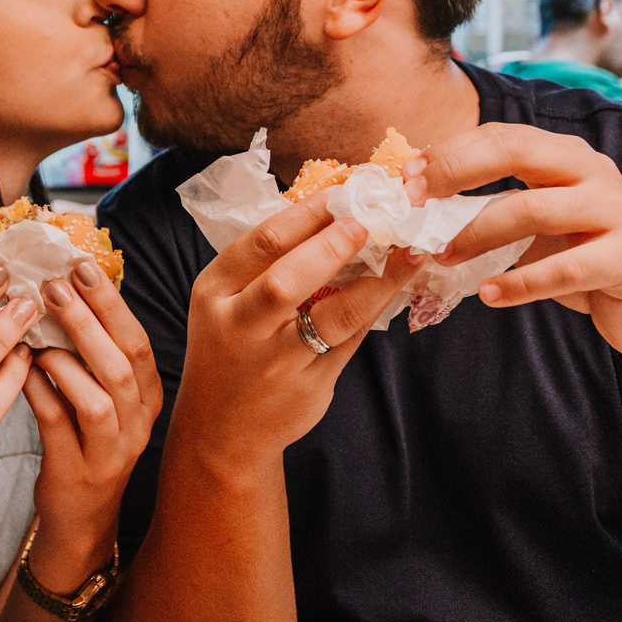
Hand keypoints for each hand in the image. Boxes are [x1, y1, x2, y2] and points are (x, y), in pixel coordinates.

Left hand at [18, 260, 161, 586]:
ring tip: (35, 331)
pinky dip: (39, 392)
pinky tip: (20, 369)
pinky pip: (59, 424)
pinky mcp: (79, 472)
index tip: (80, 265)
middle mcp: (138, 421)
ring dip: (65, 359)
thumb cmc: (84, 441)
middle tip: (54, 286)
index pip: (137, 340)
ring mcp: (112, 450)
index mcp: (147, 395)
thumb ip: (92, 352)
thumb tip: (65, 288)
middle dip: (89, 320)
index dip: (110, 302)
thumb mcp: (102, 396)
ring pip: (98, 398)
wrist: (81, 517)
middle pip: (122, 363)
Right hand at [172, 196, 419, 470]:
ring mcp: (274, 361)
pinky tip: (397, 286)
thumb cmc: (231, 349)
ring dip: (375, 280)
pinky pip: (350, 340)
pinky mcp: (308, 385)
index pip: (260, 243)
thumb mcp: (228, 301)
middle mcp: (239, 326)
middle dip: (332, 244)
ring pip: (331, 315)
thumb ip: (268, 263)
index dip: (305, 213)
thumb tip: (334, 212)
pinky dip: (375, 309)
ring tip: (408, 252)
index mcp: (214, 291)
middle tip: (370, 218)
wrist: (222, 430)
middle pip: (286, 279)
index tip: (343, 191)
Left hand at [404, 123, 621, 372]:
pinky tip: (490, 296)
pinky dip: (520, 283)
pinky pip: (564, 268)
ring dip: (477, 235)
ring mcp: (614, 212)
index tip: (406, 178)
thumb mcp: (543, 223)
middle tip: (414, 203)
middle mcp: (593, 172)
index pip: (500, 136)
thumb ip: (498, 206)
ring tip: (441, 257)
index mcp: (567, 155)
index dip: (450, 153)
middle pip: (515, 154)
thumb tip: (423, 206)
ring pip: (532, 209)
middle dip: (455, 173)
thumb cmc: (587, 259)